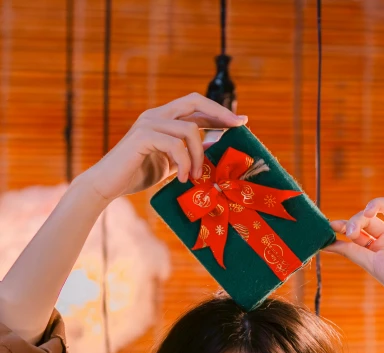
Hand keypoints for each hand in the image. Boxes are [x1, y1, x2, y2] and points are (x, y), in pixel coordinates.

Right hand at [78, 93, 247, 202]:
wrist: (108, 185)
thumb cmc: (137, 175)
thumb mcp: (170, 164)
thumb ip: (188, 154)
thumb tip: (213, 149)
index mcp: (163, 118)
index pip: (196, 105)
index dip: (219, 111)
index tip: (241, 122)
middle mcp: (156, 115)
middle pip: (194, 101)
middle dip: (220, 113)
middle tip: (237, 128)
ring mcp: (148, 123)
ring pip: (189, 129)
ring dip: (199, 156)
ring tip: (196, 176)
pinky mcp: (143, 137)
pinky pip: (175, 145)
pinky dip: (184, 163)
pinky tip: (181, 179)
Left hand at [325, 188, 383, 309]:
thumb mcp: (371, 264)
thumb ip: (351, 251)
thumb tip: (325, 244)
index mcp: (377, 251)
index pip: (358, 232)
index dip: (346, 226)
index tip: (334, 225)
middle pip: (370, 219)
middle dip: (359, 218)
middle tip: (354, 227)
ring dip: (375, 204)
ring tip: (370, 211)